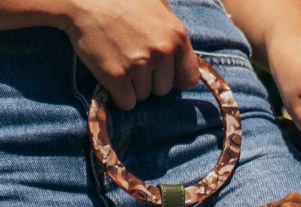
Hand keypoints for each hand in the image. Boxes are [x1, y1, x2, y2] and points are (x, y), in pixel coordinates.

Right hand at [59, 0, 198, 110]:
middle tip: (131, 58)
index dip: (175, 79)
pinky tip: (110, 73)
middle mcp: (162, 52)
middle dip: (149, 80)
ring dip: (132, 85)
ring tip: (118, 59)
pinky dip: (119, 94)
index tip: (162, 73)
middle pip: (164, 89)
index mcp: (176, 35)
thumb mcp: (156, 4)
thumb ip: (172, 30)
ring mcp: (139, 64)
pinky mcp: (116, 75)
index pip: (189, 78)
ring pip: (144, 96)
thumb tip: (182, 56)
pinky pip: (127, 102)